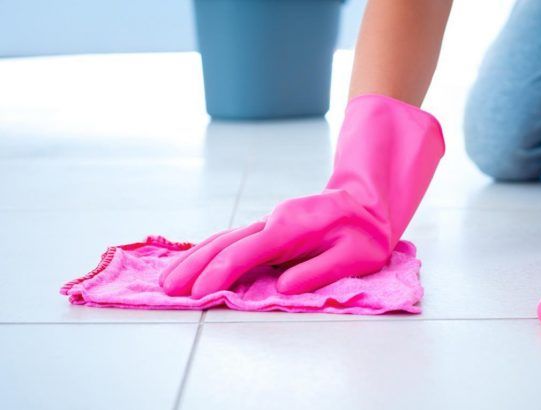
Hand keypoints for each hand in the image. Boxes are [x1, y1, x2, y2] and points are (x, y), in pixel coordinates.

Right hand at [159, 190, 390, 296]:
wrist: (368, 205)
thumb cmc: (364, 234)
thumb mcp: (355, 257)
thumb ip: (318, 271)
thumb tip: (281, 287)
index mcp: (290, 228)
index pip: (246, 252)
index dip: (220, 273)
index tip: (198, 293)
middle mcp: (273, 222)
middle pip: (225, 244)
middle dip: (194, 266)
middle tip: (167, 289)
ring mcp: (269, 224)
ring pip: (224, 239)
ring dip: (195, 258)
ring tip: (169, 279)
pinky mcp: (270, 230)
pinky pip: (234, 241)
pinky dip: (210, 252)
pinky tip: (194, 263)